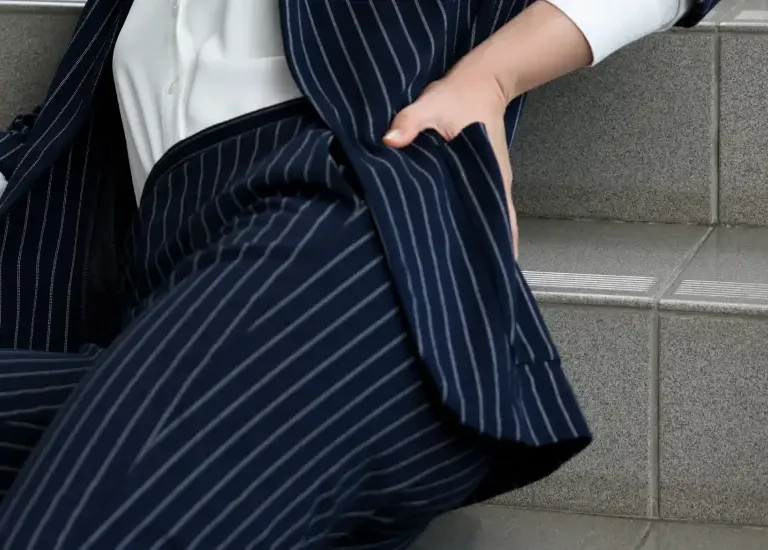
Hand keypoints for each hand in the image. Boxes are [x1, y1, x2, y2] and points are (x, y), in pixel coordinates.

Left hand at [383, 63, 517, 257]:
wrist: (479, 79)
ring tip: (456, 269)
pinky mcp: (475, 178)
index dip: (498, 247)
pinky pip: (475, 207)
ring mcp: (485, 183)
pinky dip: (467, 222)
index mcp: (491, 176)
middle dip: (480, 253)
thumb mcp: (432, 105)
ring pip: (484, 219)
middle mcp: (493, 185)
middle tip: (463, 279)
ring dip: (474, 240)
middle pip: (491, 228)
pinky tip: (451, 236)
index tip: (491, 271)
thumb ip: (411, 122)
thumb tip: (390, 140)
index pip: (501, 221)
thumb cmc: (460, 95)